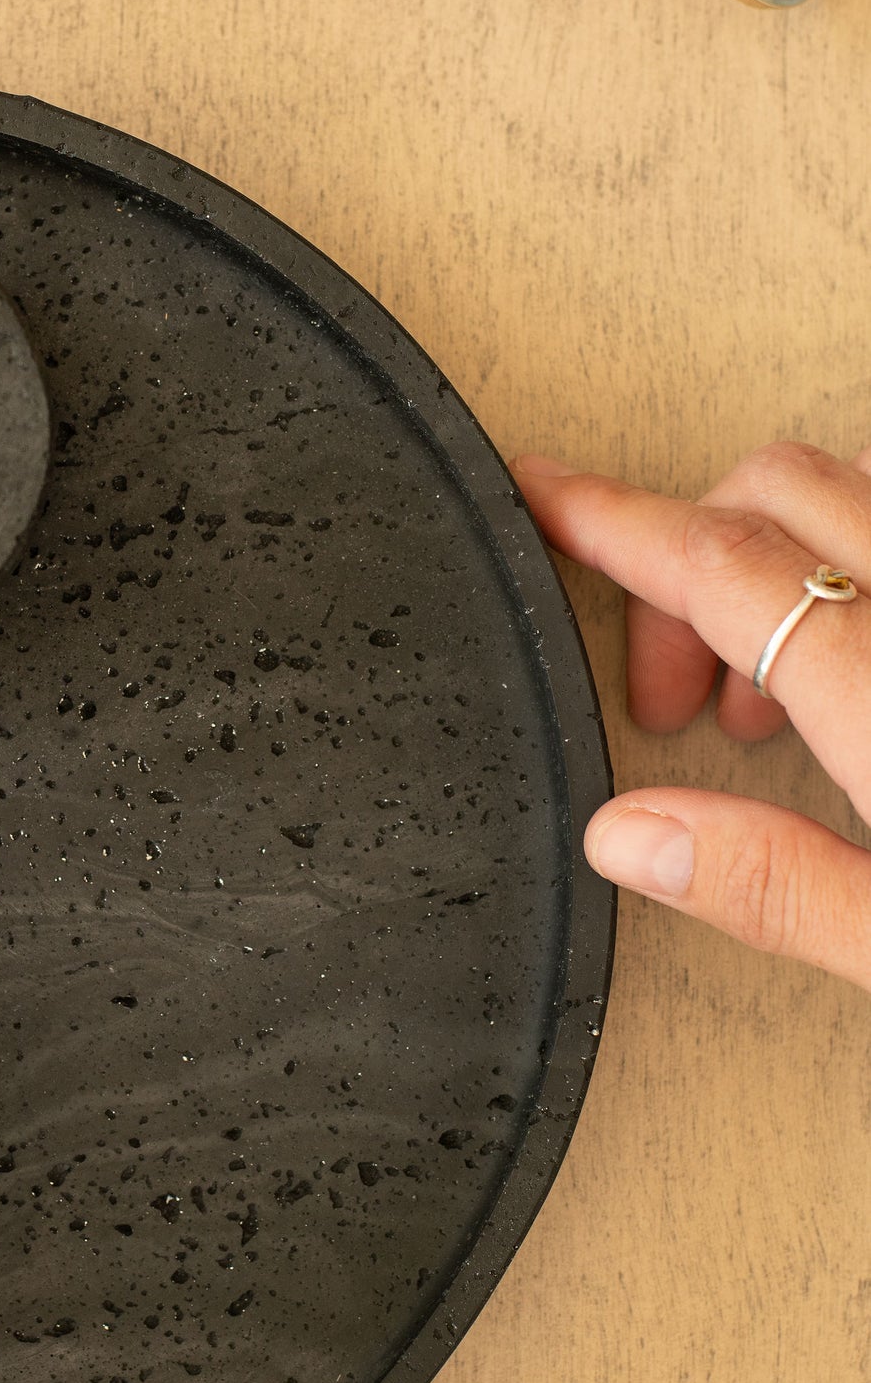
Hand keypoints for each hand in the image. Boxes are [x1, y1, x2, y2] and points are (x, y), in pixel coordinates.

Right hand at [513, 443, 870, 987]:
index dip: (611, 520)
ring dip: (777, 556)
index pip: (718, 561)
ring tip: (767, 696)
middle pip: (774, 495)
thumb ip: (775, 887)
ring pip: (847, 495)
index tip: (542, 497)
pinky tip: (845, 664)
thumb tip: (631, 838)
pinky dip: (843, 565)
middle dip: (689, 557)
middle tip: (669, 692)